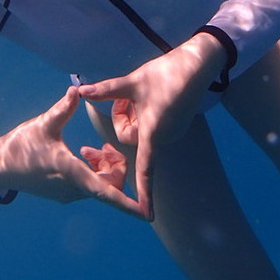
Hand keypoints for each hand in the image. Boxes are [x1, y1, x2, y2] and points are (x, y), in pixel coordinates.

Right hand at [0, 86, 143, 217]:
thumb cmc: (20, 145)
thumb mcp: (43, 124)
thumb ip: (63, 108)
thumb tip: (77, 89)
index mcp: (71, 173)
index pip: (106, 192)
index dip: (128, 203)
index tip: (146, 213)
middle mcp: (73, 189)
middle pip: (109, 184)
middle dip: (115, 166)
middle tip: (106, 147)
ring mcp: (68, 194)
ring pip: (101, 186)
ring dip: (104, 168)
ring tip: (94, 149)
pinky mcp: (64, 193)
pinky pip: (91, 187)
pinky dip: (95, 172)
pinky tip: (86, 155)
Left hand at [78, 33, 225, 220]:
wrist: (198, 65)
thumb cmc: (165, 73)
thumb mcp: (132, 81)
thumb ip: (105, 90)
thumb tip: (81, 91)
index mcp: (152, 132)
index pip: (145, 169)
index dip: (144, 193)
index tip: (146, 214)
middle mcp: (164, 137)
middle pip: (130, 136)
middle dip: (123, 117)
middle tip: (127, 95)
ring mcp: (171, 132)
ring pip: (140, 129)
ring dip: (134, 113)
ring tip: (142, 92)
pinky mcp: (176, 125)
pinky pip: (151, 126)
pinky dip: (145, 113)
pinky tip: (151, 94)